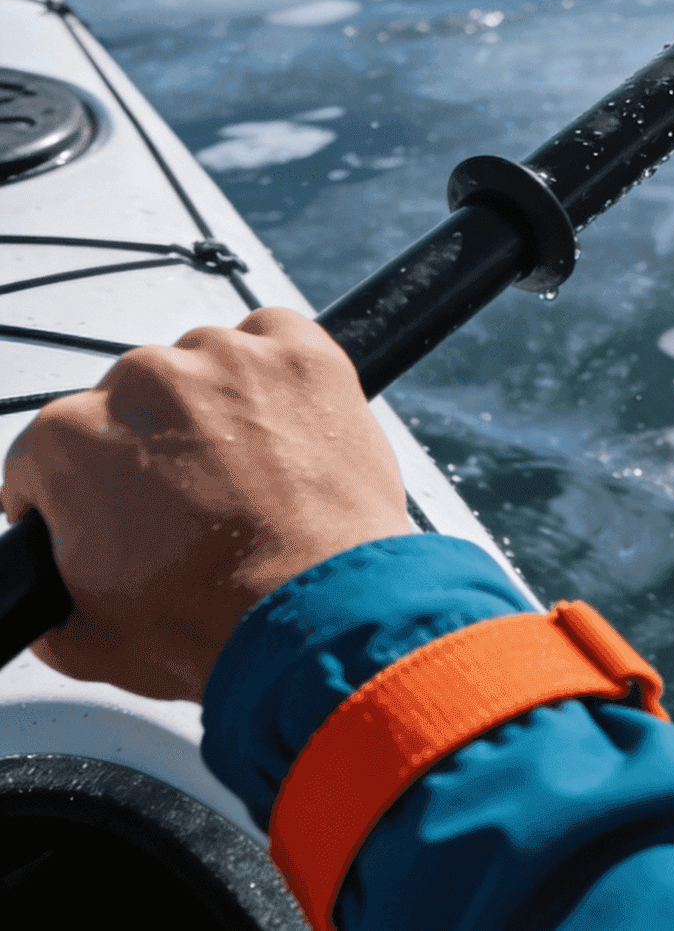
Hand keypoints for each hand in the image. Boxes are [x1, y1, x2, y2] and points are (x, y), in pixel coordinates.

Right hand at [1, 307, 410, 701]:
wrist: (317, 612)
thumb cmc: (208, 621)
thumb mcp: (86, 639)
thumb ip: (52, 593)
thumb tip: (52, 584)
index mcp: (72, 439)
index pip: (51, 450)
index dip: (76, 490)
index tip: (108, 512)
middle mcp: (144, 379)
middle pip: (133, 402)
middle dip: (151, 446)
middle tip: (192, 504)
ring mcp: (227, 357)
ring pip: (204, 367)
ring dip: (217, 406)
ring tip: (250, 473)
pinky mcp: (300, 350)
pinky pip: (273, 339)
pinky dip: (277, 375)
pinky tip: (286, 430)